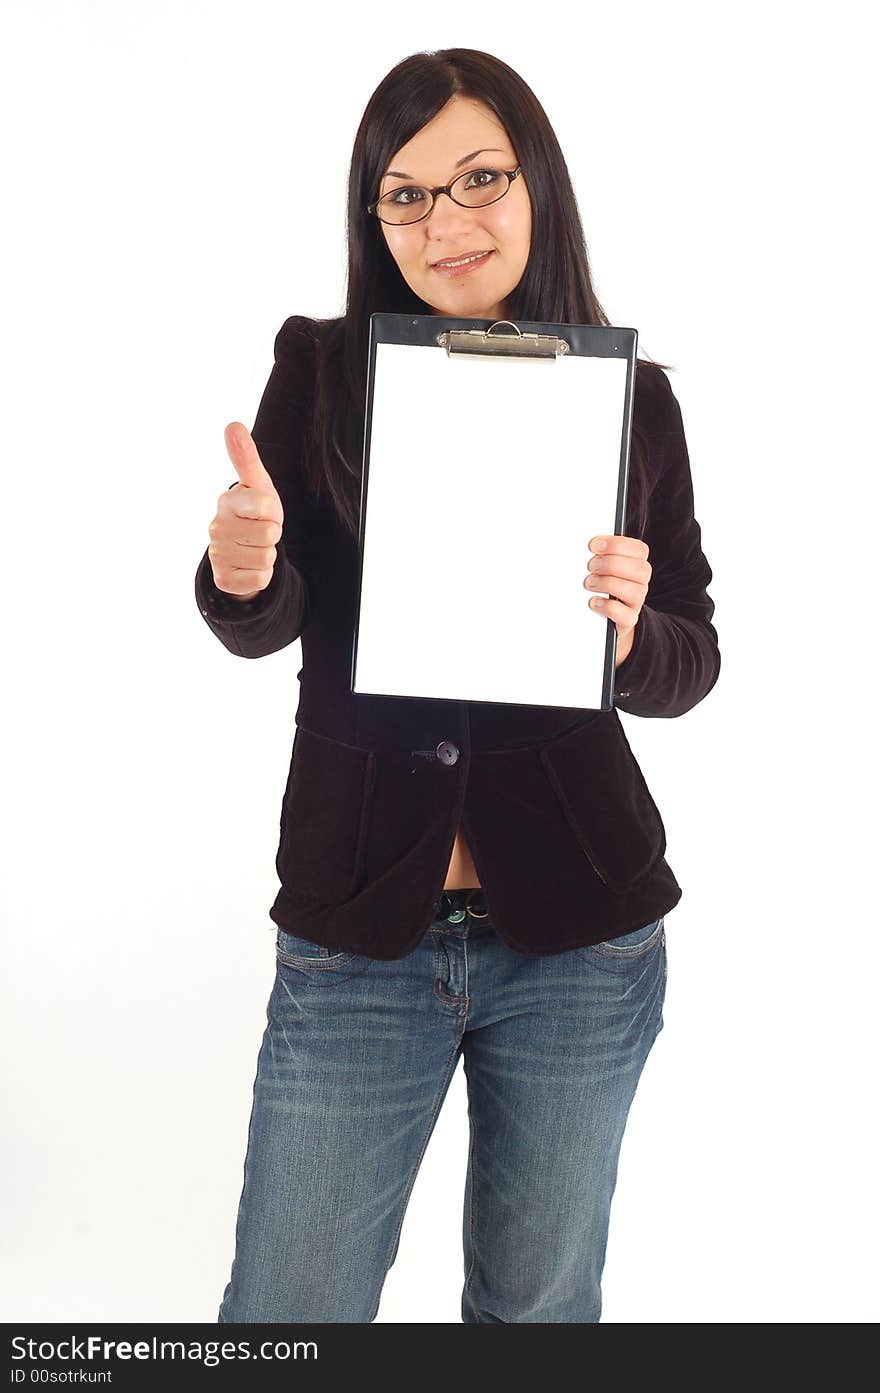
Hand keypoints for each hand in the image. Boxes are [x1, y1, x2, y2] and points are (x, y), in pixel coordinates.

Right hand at [207, 424, 284, 599]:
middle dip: (272, 535)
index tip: (263, 512)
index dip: (273, 511)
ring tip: (255, 548)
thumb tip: (233, 425)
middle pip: (269, 535)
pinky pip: (260, 579)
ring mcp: (217, 554)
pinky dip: (261, 575)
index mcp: (227, 501)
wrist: (243, 551)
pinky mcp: (223, 579)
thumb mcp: (257, 485)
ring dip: (267, 555)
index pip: (266, 506)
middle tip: (260, 532)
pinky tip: (250, 566)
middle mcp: (216, 527)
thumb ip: (247, 458)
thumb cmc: (254, 513)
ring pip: (266, 558)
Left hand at [584, 535, 651, 662]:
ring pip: (635, 591)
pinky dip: (608, 607)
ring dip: (608, 584)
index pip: (639, 550)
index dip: (617, 545)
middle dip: (612, 564)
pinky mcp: (628, 621)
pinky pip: (626, 615)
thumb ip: (596, 556)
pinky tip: (593, 602)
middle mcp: (639, 582)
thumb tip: (579, 547)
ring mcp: (635, 602)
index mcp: (636, 564)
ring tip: (589, 584)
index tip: (594, 545)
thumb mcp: (599, 568)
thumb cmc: (599, 586)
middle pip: (640, 569)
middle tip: (590, 566)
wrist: (601, 620)